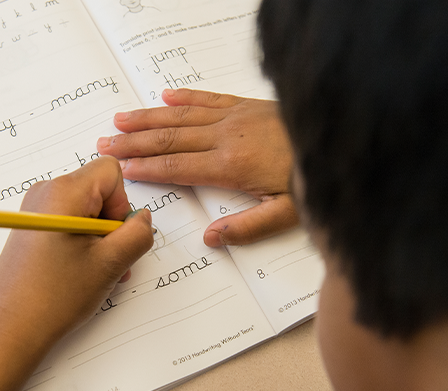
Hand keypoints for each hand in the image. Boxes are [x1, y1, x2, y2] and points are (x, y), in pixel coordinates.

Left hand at [0, 156, 153, 359]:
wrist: (11, 328)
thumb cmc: (51, 298)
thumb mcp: (110, 263)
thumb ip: (138, 234)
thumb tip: (143, 219)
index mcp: (63, 192)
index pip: (110, 172)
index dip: (121, 204)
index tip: (112, 236)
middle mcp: (46, 193)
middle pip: (99, 190)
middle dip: (111, 225)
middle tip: (108, 260)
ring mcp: (36, 210)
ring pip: (86, 209)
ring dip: (99, 238)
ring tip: (94, 271)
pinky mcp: (32, 226)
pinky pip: (70, 221)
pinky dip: (82, 242)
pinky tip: (79, 271)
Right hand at [97, 88, 297, 246]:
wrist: (340, 140)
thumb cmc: (314, 177)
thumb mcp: (287, 213)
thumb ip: (247, 228)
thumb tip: (211, 239)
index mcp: (231, 166)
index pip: (177, 166)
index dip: (146, 168)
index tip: (122, 170)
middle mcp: (227, 137)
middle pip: (170, 138)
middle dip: (134, 142)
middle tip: (106, 144)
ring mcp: (235, 117)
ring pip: (181, 115)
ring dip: (148, 117)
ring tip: (120, 119)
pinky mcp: (247, 104)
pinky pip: (208, 97)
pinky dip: (184, 96)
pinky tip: (164, 95)